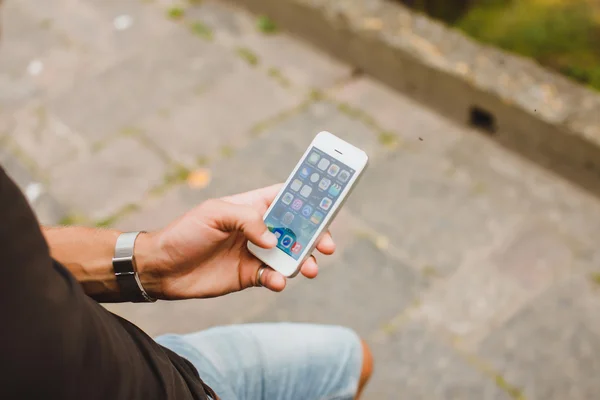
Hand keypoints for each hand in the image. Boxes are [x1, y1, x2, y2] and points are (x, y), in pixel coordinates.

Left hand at [136, 184, 335, 299]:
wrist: (161, 268)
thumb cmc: (185, 232)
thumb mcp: (214, 214)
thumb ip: (247, 220)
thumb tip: (274, 240)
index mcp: (252, 206)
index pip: (287, 198)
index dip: (309, 200)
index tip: (330, 204)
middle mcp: (259, 229)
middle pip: (297, 230)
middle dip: (316, 236)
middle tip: (327, 245)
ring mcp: (256, 253)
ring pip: (290, 256)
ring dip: (304, 261)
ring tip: (309, 268)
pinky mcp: (250, 276)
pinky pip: (273, 278)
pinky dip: (279, 281)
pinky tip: (275, 282)